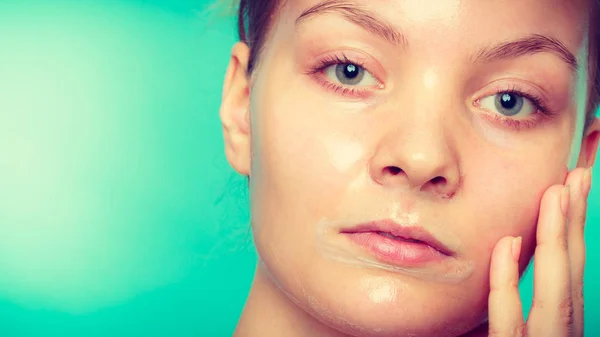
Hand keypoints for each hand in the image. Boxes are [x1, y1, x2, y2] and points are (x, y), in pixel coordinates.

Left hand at [487, 167, 591, 336]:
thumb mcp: (506, 336)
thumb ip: (504, 311)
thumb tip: (499, 260)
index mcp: (558, 327)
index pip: (568, 273)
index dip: (571, 230)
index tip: (569, 189)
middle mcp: (559, 334)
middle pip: (570, 272)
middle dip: (574, 222)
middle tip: (577, 175)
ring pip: (556, 292)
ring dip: (555, 239)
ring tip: (558, 192)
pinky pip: (510, 321)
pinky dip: (507, 281)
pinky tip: (507, 243)